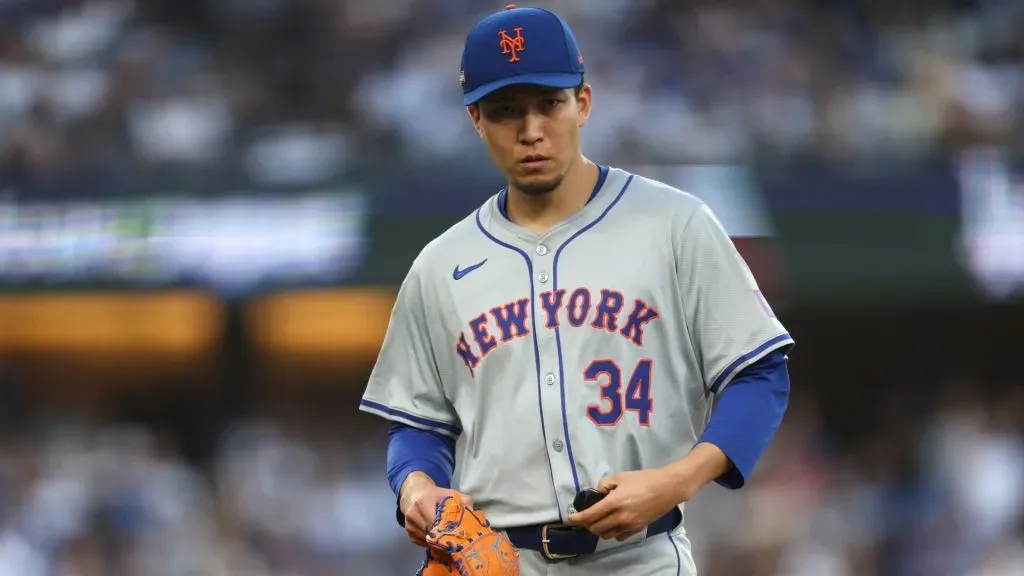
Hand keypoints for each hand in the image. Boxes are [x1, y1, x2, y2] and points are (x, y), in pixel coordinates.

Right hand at [400, 473, 473, 546]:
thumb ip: (464, 501)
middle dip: (444, 537)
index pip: (436, 522)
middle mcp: (413, 514)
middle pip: (431, 533)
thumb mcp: (450, 493)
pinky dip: (431, 542)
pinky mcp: (408, 533)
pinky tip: (438, 538)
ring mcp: (409, 525)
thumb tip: (472, 512)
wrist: (416, 493)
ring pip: (427, 540)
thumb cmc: (436, 494)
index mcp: (423, 502)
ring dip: (437, 541)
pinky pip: (422, 543)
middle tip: (456, 539)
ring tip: (447, 539)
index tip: (458, 533)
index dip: (448, 529)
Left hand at [567, 468, 685, 541]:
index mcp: (614, 502)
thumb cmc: (644, 479)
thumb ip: (605, 484)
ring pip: (606, 535)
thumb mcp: (621, 476)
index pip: (590, 515)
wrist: (667, 488)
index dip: (578, 518)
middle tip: (586, 517)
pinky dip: (613, 532)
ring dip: (599, 529)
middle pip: (596, 528)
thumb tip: (599, 492)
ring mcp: (630, 525)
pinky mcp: (638, 529)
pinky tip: (614, 524)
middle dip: (587, 525)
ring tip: (599, 521)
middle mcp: (620, 517)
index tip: (570, 519)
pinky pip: (619, 536)